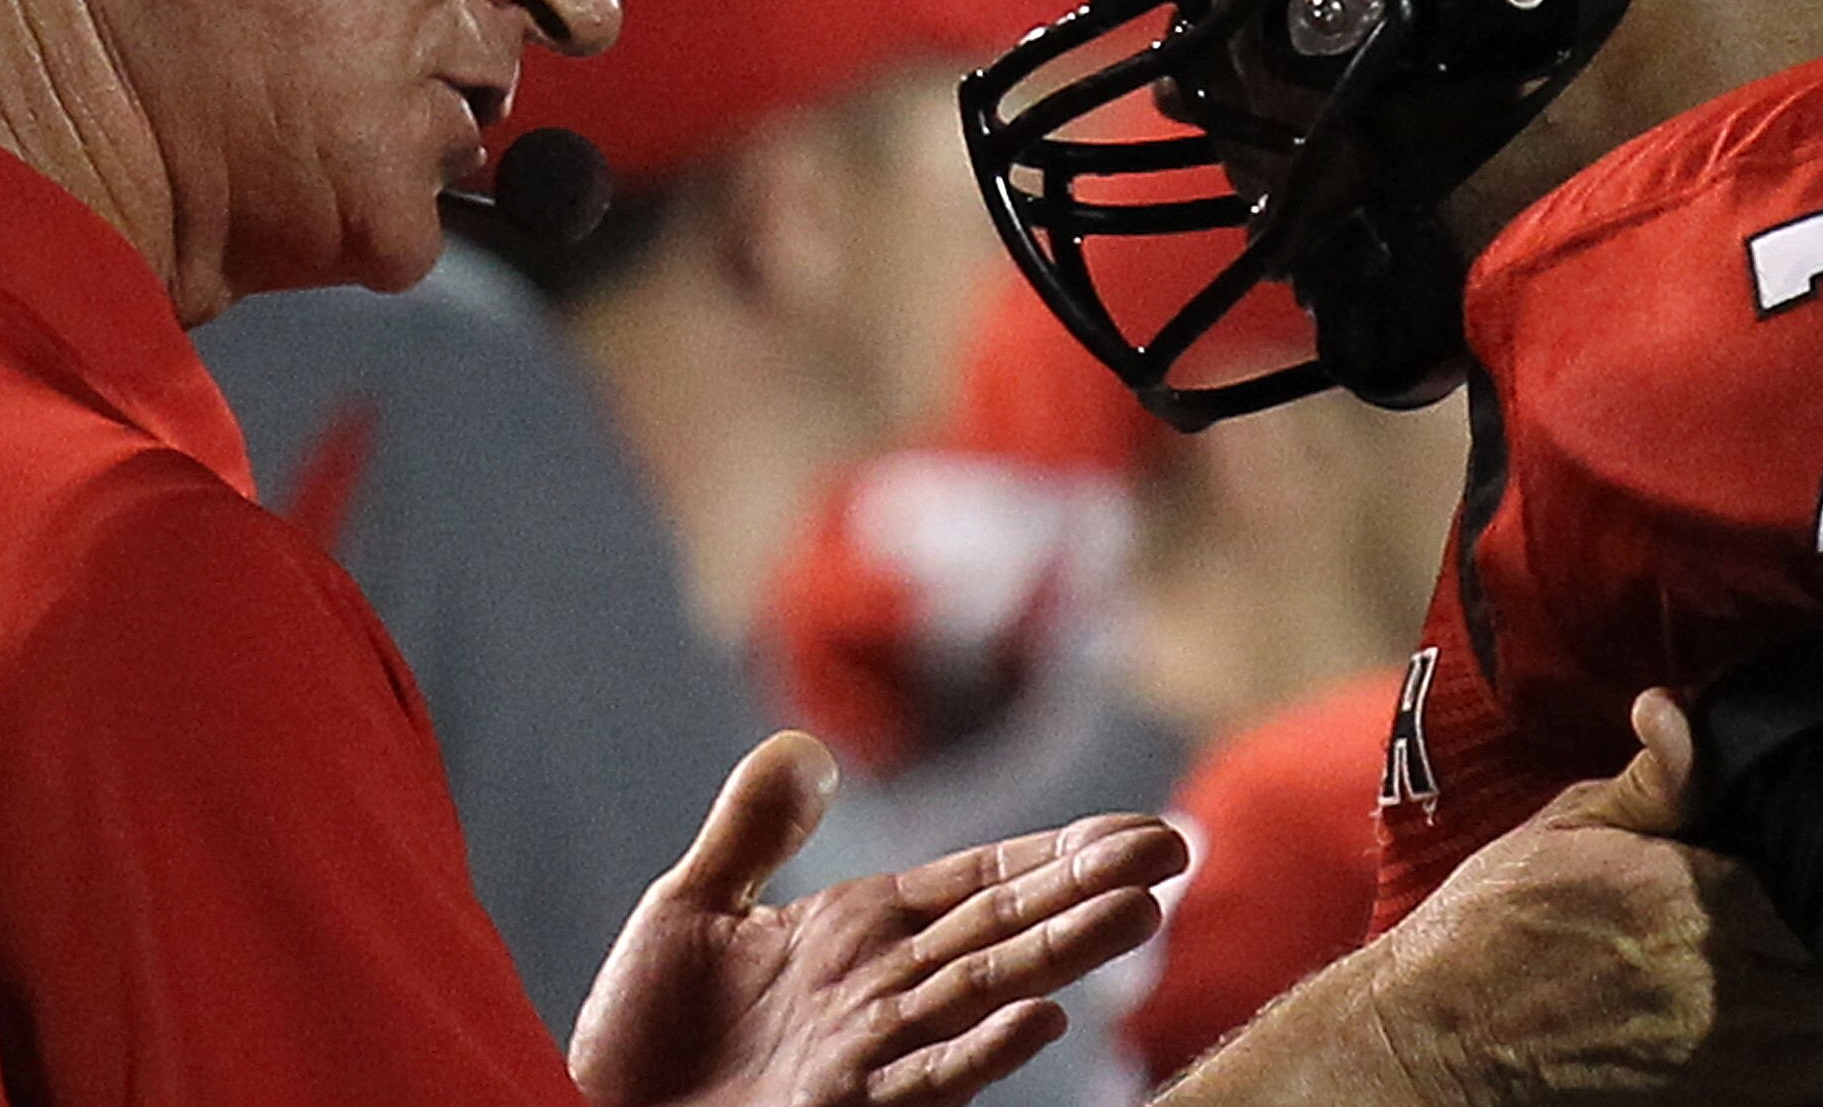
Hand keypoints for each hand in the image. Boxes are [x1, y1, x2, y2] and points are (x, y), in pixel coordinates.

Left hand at [570, 730, 1188, 1106]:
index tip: (1137, 829)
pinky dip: (982, 1049)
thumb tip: (807, 748)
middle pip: (1005, 925)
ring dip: (1061, 952)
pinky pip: (925, 1077)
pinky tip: (1041, 1020)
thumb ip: (754, 829)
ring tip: (1138, 911)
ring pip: (984, 990)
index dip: (1057, 853)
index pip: (981, 881)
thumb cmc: (646, 1035)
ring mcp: (870, 1049)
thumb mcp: (693, 906)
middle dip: (1088, 888)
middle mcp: (884, 986)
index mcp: (861, 931)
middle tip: (1176, 848)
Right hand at [1164, 692, 1822, 1106]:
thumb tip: (1680, 709)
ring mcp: (1730, 1056)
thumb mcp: (1561, 829)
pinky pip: (1816, 1083)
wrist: (1438, 1043)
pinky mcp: (1722, 1103)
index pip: (1822, 866)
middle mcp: (1724, 978)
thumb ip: (1648, 783)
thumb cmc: (1491, 929)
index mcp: (1692, 893)